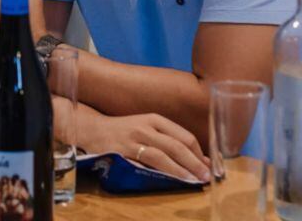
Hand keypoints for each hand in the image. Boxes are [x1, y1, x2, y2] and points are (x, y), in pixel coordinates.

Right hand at [94, 113, 210, 182]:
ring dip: (179, 170)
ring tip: (192, 181)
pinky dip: (157, 174)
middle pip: (176, 146)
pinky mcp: (121, 153)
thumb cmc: (124, 130)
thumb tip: (199, 158)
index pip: (184, 136)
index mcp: (154, 119)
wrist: (92, 129)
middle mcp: (145, 127)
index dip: (199, 153)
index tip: (208, 167)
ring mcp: (132, 141)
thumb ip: (169, 139)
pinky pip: (142, 165)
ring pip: (161, 156)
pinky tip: (167, 181)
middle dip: (194, 163)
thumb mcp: (147, 127)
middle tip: (206, 177)